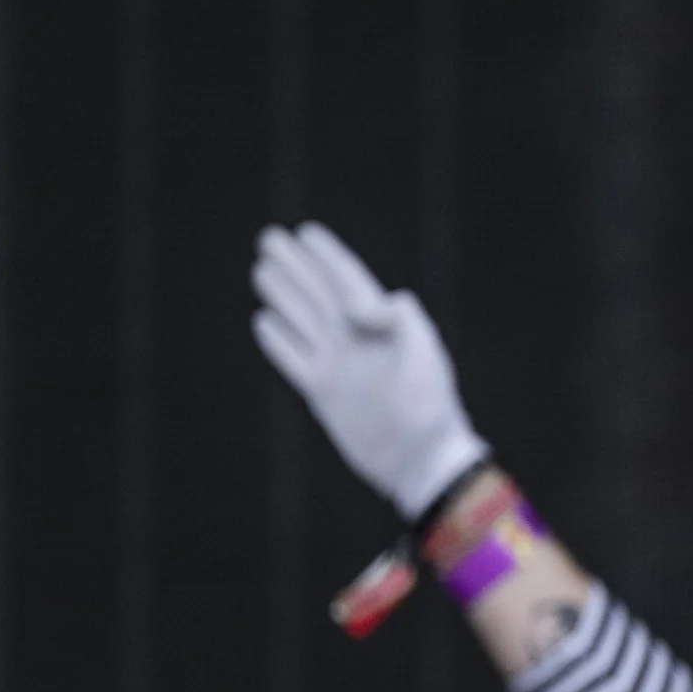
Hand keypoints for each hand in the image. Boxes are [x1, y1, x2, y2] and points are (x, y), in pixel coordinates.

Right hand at [252, 221, 492, 520]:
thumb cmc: (431, 408)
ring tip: (261, 270)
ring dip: (283, 295)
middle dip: (296, 266)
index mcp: (384, 327)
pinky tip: (263, 320)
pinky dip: (278, 341)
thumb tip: (363, 301)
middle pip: (318, 294)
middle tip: (269, 238)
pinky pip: (294, 359)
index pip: (348, 281)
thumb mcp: (426, 357)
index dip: (327, 256)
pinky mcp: (325, 392)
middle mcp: (357, 341)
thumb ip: (403, 320)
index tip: (306, 232)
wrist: (420, 459)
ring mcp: (339, 366)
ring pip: (302, 321)